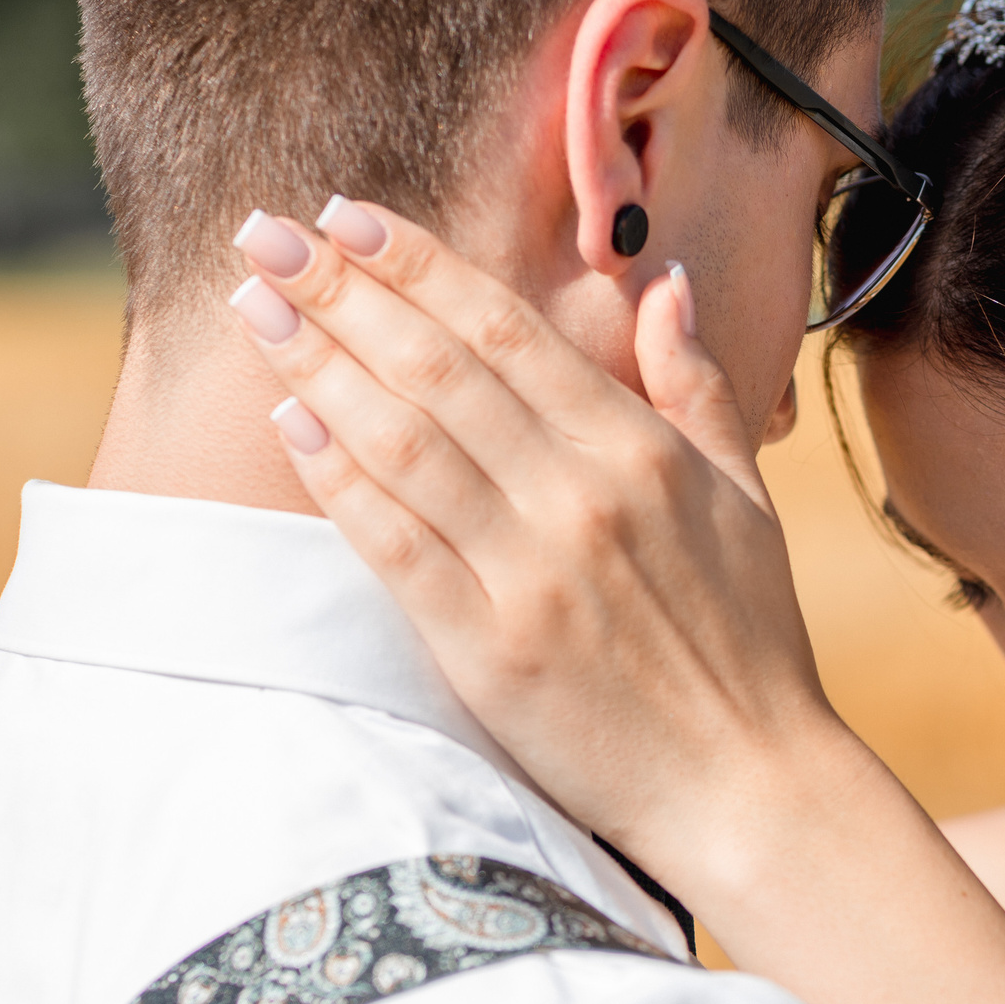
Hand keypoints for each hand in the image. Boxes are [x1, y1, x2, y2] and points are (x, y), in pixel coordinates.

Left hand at [226, 200, 857, 886]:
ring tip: (253, 308)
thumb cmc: (751, 644)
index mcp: (640, 450)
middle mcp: (581, 496)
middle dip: (340, 290)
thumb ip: (696, 386)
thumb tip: (665, 284)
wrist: (750, 785)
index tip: (348, 218)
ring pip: (403, 440)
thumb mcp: (746, 498)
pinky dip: (338, 478)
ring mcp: (531, 573)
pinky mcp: (489, 650)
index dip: (417, 264)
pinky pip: (393, 546)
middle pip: (436, 365)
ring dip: (317, 364)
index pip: (505, 328)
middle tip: (263, 237)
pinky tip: (289, 422)